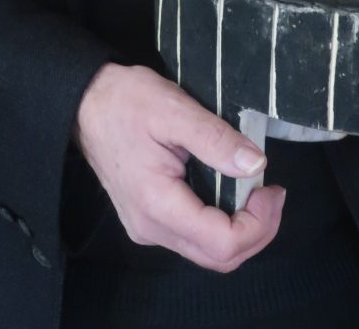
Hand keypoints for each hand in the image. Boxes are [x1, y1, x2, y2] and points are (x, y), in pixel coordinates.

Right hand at [75, 63, 284, 271]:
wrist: (84, 102)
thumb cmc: (125, 101)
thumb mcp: (174, 109)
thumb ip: (216, 138)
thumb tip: (256, 164)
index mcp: (157, 204)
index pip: (221, 243)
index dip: (258, 223)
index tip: (271, 186)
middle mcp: (151, 228)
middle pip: (218, 257)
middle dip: (257, 231)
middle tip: (273, 191)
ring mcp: (148, 227)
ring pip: (207, 252)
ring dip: (242, 229)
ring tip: (259, 191)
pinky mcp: (149, 218)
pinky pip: (194, 236)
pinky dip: (222, 223)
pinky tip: (233, 194)